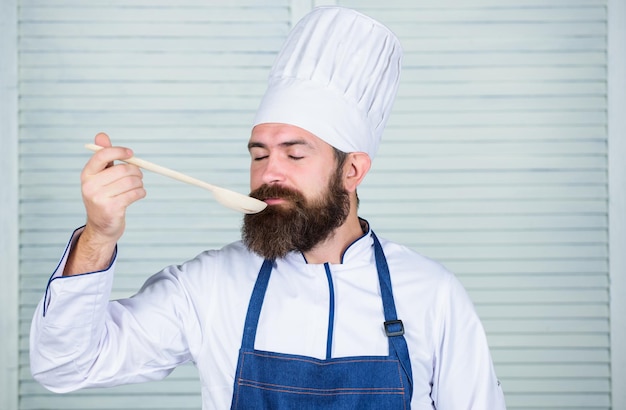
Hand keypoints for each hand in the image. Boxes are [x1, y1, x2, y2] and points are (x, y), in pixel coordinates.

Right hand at [63, 133, 145, 275]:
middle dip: (136, 171)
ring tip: (138, 186)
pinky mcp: (112, 209)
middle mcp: (90, 186)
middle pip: (123, 169)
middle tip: (139, 175)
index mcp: (87, 174)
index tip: (131, 153)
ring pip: (131, 182)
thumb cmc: (104, 196)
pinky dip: (141, 193)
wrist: (102, 226)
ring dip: (140, 183)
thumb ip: (103, 156)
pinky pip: (135, 194)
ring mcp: (99, 199)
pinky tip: (138, 194)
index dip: (119, 151)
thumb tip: (102, 135)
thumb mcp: (101, 176)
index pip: (102, 155)